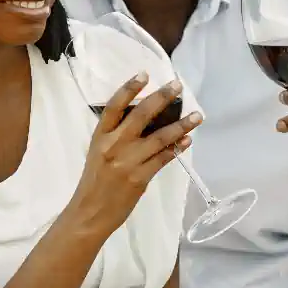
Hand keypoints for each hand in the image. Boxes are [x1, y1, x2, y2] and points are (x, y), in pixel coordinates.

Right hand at [69, 72, 201, 236]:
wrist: (89, 213)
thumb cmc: (95, 182)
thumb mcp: (98, 153)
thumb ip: (117, 136)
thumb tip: (145, 119)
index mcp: (100, 136)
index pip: (114, 106)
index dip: (129, 88)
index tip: (145, 74)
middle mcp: (114, 145)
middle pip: (141, 115)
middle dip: (162, 98)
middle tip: (178, 86)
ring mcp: (128, 161)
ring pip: (159, 137)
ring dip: (181, 124)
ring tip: (198, 115)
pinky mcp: (140, 177)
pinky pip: (164, 158)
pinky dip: (177, 147)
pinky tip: (188, 139)